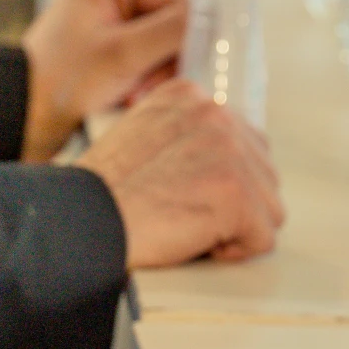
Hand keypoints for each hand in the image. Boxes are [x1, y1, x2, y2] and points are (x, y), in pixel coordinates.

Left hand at [21, 0, 187, 161]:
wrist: (21, 120)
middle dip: (165, 60)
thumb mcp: (123, 53)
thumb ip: (172, 31)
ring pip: (160, 50)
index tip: (187, 64)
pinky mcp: (107, 55)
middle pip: (169, 27)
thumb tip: (216, 16)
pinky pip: (145, 65)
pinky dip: (143, 84)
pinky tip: (127, 98)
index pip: (173, 1)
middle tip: (150, 86)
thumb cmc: (62, 82)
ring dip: (156, 76)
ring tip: (135, 96)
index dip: (186, 33)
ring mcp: (108, 28)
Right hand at [77, 79, 284, 268]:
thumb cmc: (103, 194)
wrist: (79, 222)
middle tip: (185, 214)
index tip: (186, 194)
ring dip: (236, 228)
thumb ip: (188, 136)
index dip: (222, 181)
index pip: (246, 142)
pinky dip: (235, 252)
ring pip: (270, 206)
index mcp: (193, 97)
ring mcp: (230, 151)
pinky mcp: (236, 192)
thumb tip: (227, 161)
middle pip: (264, 173)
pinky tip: (196, 241)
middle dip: (235, 205)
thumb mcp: (145, 136)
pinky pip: (264, 237)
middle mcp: (217, 114)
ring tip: (189, 226)